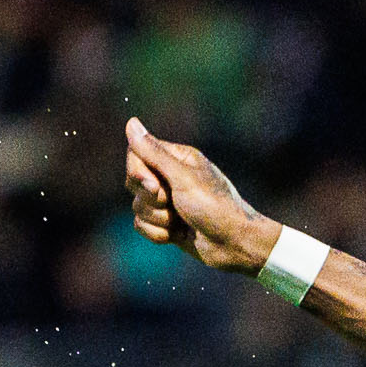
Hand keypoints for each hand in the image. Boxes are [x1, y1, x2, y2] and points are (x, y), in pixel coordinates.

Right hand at [125, 116, 275, 275]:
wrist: (235, 245)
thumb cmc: (215, 207)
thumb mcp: (183, 177)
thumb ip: (154, 153)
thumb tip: (131, 121)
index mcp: (177, 158)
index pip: (136, 154)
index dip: (138, 172)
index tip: (154, 186)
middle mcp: (170, 176)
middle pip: (133, 181)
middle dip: (151, 199)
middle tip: (173, 203)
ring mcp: (168, 201)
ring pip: (137, 206)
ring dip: (158, 219)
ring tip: (182, 221)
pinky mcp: (166, 223)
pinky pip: (142, 225)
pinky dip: (158, 233)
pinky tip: (178, 235)